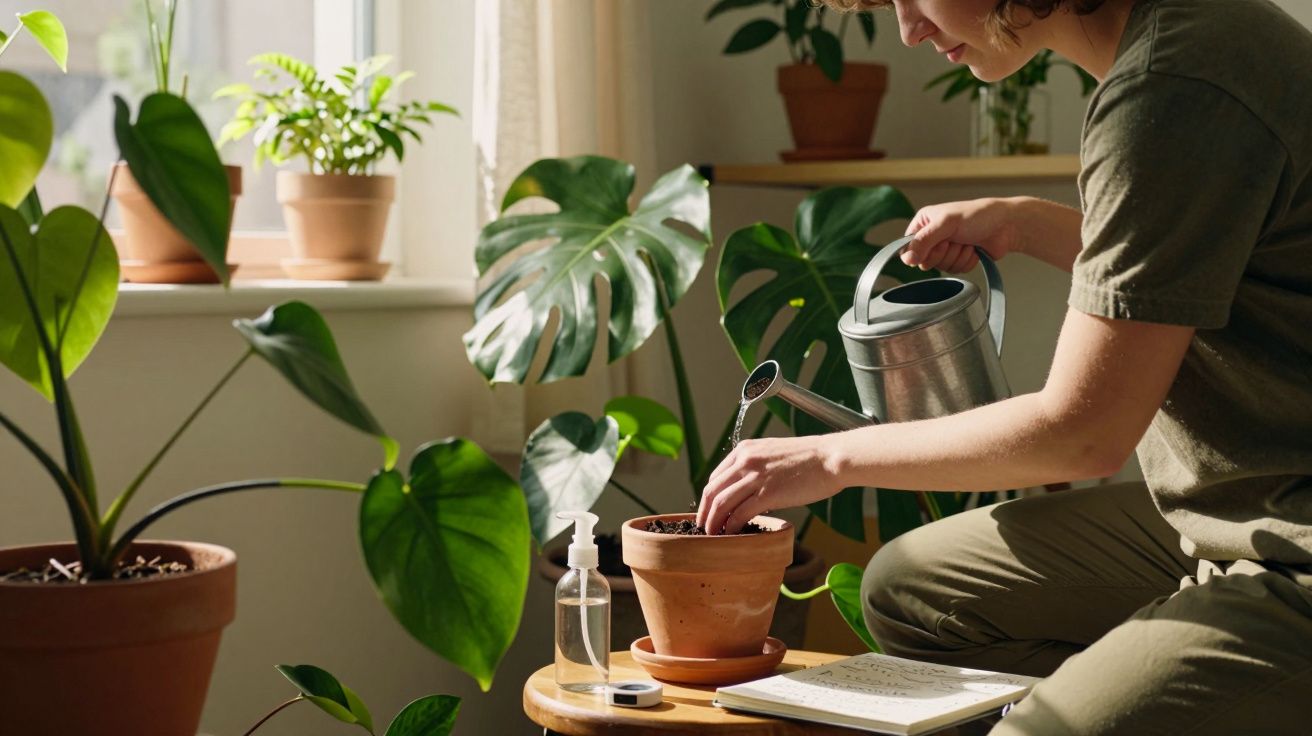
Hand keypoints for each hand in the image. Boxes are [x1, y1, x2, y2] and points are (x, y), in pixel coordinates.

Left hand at [697, 435, 845, 534]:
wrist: (831, 458)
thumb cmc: (809, 459)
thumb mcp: (773, 454)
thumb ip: (757, 468)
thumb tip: (748, 492)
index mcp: (744, 450)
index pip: (715, 477)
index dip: (708, 498)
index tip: (708, 512)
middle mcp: (745, 460)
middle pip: (712, 491)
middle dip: (704, 513)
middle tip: (703, 529)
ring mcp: (755, 476)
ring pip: (721, 503)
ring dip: (713, 522)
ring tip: (713, 536)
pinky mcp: (767, 493)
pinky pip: (739, 513)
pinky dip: (731, 527)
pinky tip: (731, 535)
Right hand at [900, 197, 1019, 272]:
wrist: (1006, 225)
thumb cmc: (979, 215)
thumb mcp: (947, 223)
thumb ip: (924, 240)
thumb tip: (907, 259)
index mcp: (924, 222)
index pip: (908, 246)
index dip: (921, 252)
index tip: (937, 245)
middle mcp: (933, 236)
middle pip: (925, 261)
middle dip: (944, 253)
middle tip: (955, 240)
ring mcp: (946, 248)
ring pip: (941, 267)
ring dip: (958, 257)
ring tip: (967, 242)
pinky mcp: (958, 259)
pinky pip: (955, 271)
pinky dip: (966, 262)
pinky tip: (973, 249)